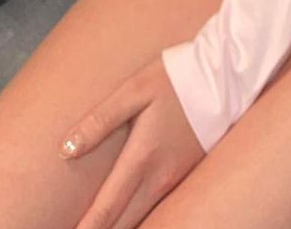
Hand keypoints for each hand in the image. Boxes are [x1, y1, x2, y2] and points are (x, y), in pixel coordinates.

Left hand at [58, 55, 205, 228]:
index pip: (106, 211)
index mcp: (142, 159)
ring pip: (141, 221)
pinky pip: (158, 211)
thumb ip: (100, 120)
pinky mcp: (185, 175)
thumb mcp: (135, 89)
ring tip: (97, 227)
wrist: (225, 77)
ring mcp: (176, 180)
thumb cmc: (175, 78)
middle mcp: (160, 178)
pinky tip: (124, 216)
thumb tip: (66, 150)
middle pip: (123, 225)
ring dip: (118, 228)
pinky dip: (137, 220)